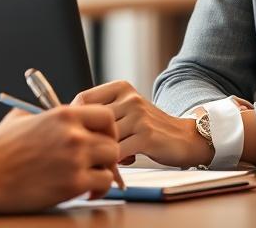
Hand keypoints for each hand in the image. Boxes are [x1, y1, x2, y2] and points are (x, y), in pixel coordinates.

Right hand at [0, 105, 120, 212]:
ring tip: (91, 178)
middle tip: (96, 162)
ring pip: (111, 163)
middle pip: (112, 140)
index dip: (106, 129)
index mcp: (62, 115)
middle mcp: (73, 134)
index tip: (100, 139)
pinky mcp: (73, 184)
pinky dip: (99, 189)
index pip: (104, 115)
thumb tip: (51, 117)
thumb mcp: (20, 119)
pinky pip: (103, 184)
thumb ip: (42, 115)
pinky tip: (87, 191)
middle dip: (106, 153)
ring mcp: (75, 159)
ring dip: (104, 171)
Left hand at [73, 80, 210, 168]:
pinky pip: (118, 152)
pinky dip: (112, 163)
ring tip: (101, 162)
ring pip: (104, 138)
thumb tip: (71, 125)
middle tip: (83, 154)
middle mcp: (129, 98)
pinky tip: (115, 168)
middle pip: (92, 120)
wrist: (184, 137)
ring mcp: (138, 115)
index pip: (84, 98)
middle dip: (86, 140)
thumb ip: (104, 113)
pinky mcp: (146, 135)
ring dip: (100, 153)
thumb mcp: (126, 111)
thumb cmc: (148, 128)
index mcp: (120, 88)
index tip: (73, 134)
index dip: (74, 118)